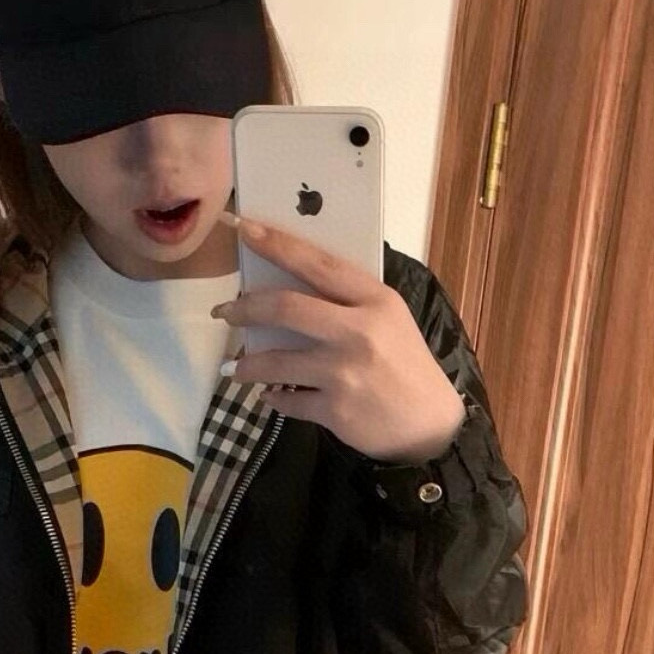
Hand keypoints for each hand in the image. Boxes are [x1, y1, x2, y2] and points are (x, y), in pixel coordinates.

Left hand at [211, 212, 466, 463]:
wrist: (430, 425)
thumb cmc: (405, 365)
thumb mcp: (389, 319)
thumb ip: (348, 301)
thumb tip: (288, 284)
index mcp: (374, 301)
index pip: (317, 263)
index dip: (277, 244)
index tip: (244, 229)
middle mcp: (358, 332)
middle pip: (286, 308)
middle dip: (245, 308)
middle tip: (224, 312)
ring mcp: (344, 372)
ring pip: (276, 362)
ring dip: (248, 365)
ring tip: (237, 368)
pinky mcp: (335, 409)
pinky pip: (287, 401)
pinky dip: (273, 398)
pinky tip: (271, 395)